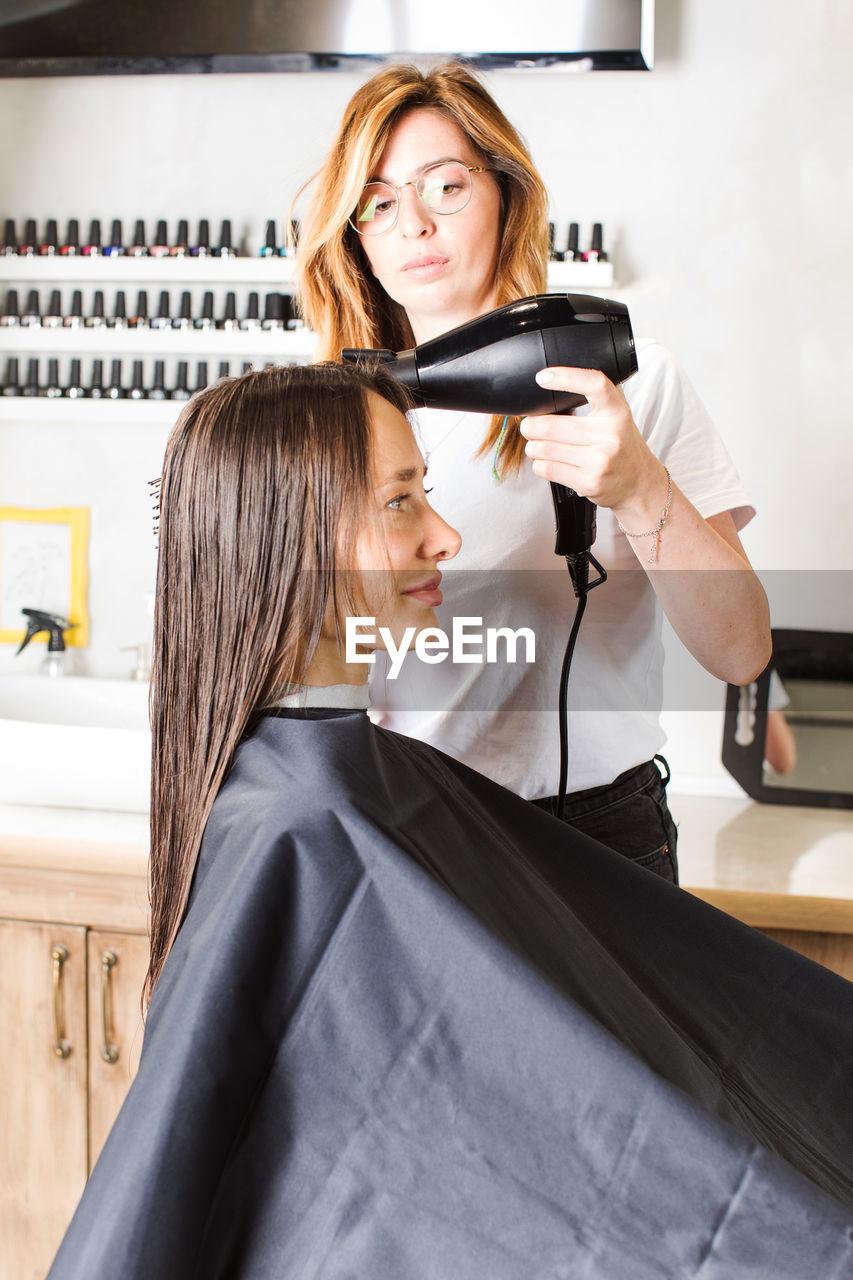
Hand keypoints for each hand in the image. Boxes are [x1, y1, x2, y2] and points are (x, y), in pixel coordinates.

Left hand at [519, 366, 661, 513]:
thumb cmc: (621, 445)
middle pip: (550, 426)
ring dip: (532, 447)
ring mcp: (599, 461)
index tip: (543, 377)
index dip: (566, 377)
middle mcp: (610, 435)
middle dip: (530, 426)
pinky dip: (539, 464)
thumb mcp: (617, 415)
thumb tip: (552, 382)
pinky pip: (546, 469)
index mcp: (617, 412)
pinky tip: (548, 462)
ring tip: (539, 445)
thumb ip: (595, 397)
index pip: (595, 385)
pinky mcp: (588, 482)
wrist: (640, 482)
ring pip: (543, 449)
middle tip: (530, 426)